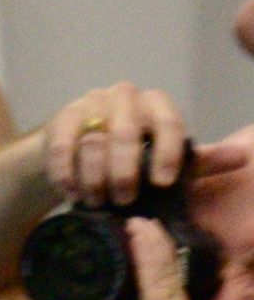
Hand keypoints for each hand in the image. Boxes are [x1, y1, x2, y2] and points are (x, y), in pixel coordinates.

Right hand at [43, 82, 226, 207]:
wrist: (79, 150)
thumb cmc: (130, 158)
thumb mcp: (166, 160)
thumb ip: (199, 161)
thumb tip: (242, 156)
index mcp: (157, 104)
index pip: (168, 123)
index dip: (167, 153)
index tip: (163, 183)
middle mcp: (127, 96)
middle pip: (127, 133)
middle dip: (125, 173)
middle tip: (124, 201)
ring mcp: (93, 103)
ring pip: (94, 141)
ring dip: (93, 178)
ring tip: (95, 202)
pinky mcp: (64, 117)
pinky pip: (64, 146)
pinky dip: (66, 173)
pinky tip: (71, 193)